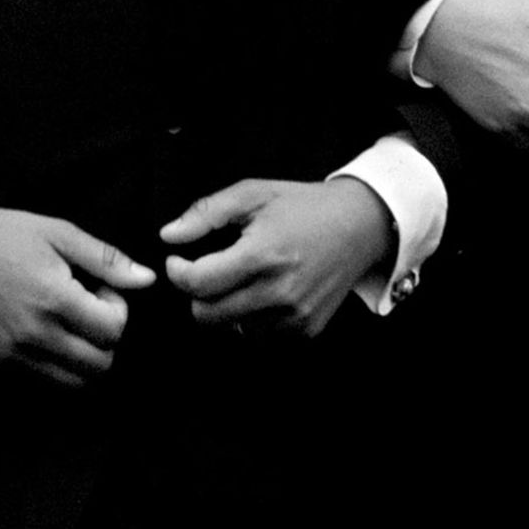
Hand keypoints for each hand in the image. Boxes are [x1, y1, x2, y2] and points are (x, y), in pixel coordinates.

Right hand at [0, 203, 156, 387]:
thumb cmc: (10, 235)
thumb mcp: (61, 234)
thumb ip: (107, 261)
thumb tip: (148, 280)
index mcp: (54, 299)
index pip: (113, 331)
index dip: (118, 310)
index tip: (101, 291)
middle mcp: (34, 334)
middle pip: (100, 364)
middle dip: (105, 338)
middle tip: (88, 310)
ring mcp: (13, 354)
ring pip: (74, 382)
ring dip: (84, 357)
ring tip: (68, 323)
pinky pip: (44, 379)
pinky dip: (56, 364)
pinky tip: (46, 331)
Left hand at [160, 178, 392, 337]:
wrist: (360, 226)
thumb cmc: (302, 206)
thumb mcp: (253, 194)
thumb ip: (205, 213)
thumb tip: (168, 235)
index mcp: (263, 255)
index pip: (198, 283)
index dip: (177, 272)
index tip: (178, 261)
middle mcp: (280, 292)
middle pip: (207, 315)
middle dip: (197, 294)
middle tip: (208, 271)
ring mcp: (295, 316)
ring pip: (231, 327)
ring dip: (227, 306)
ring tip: (246, 277)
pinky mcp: (306, 330)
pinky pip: (260, 334)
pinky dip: (254, 316)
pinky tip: (268, 289)